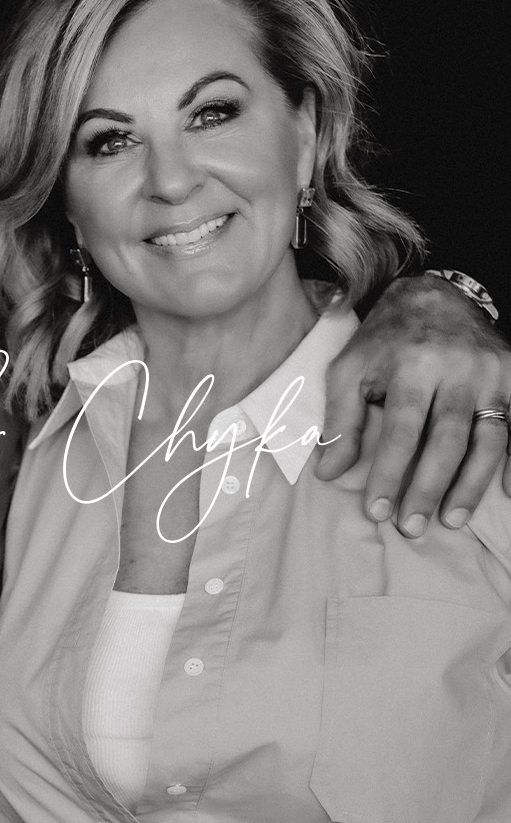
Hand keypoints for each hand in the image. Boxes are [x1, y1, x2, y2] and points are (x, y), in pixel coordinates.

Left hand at [316, 276, 510, 535]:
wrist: (434, 295)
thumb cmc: (384, 339)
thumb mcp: (350, 369)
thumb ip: (340, 420)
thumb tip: (329, 473)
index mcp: (414, 364)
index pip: (402, 430)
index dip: (389, 474)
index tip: (377, 511)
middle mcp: (458, 369)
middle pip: (447, 440)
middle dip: (428, 488)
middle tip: (411, 527)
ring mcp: (492, 375)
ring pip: (489, 439)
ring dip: (470, 485)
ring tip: (450, 520)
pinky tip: (506, 493)